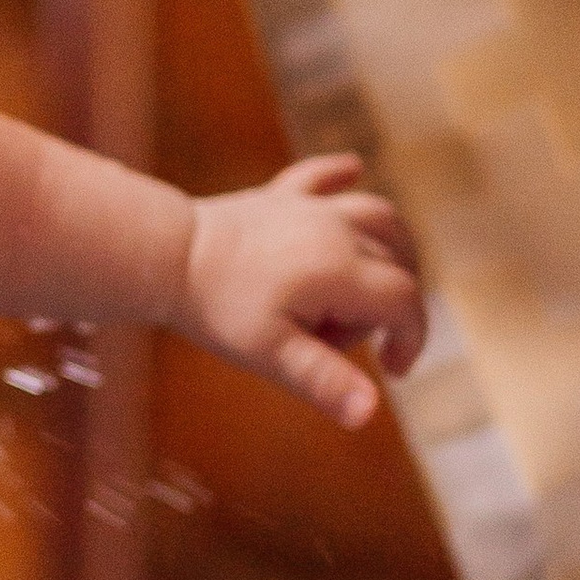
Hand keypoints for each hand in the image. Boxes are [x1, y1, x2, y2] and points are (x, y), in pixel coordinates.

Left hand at [178, 155, 425, 430]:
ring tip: (373, 288)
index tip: (393, 370)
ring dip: (391, 251)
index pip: (405, 300)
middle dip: (383, 310)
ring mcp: (309, 208)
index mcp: (341, 269)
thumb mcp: (271, 354)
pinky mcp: (279, 197)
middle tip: (333, 341)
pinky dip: (340, 175)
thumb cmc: (219, 308)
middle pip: (395, 267)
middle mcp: (337, 229)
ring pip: (378, 216)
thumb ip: (324, 380)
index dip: (412, 337)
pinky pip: (320, 176)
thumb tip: (370, 412)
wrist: (167, 253)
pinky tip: (354, 167)